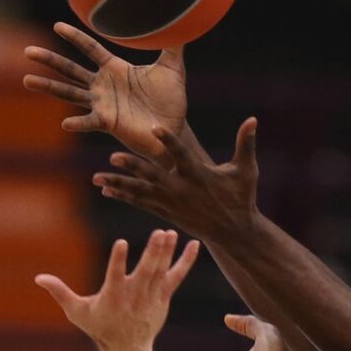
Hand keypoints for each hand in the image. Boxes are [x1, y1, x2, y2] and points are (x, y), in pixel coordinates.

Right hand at [23, 22, 187, 159]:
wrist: (173, 128)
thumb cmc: (171, 101)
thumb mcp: (173, 69)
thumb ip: (174, 46)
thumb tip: (185, 19)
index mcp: (115, 68)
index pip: (90, 48)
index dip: (75, 37)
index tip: (57, 25)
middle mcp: (103, 85)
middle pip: (70, 68)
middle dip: (49, 60)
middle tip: (27, 51)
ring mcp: (102, 104)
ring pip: (70, 92)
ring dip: (49, 87)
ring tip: (28, 80)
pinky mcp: (107, 122)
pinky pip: (89, 121)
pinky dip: (78, 122)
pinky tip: (65, 122)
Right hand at [37, 230, 198, 350]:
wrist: (126, 349)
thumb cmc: (99, 327)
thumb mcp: (77, 312)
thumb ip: (60, 292)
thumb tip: (38, 277)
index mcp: (113, 297)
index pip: (115, 276)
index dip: (118, 261)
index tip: (122, 243)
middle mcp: (134, 296)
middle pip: (145, 272)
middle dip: (153, 253)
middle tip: (159, 233)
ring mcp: (151, 297)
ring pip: (161, 272)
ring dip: (166, 252)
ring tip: (170, 233)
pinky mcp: (163, 297)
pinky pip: (176, 277)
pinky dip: (185, 262)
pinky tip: (194, 245)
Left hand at [94, 116, 258, 239]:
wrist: (235, 231)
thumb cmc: (242, 198)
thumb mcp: (247, 170)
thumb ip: (246, 144)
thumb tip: (253, 119)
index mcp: (199, 175)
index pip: (181, 155)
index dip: (168, 141)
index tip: (154, 127)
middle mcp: (182, 189)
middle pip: (153, 175)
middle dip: (133, 167)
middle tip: (113, 157)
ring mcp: (172, 203)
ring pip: (141, 191)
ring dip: (118, 184)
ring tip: (97, 178)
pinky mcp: (167, 212)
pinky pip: (141, 203)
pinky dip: (124, 195)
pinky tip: (107, 189)